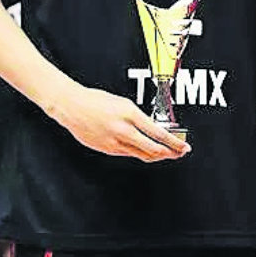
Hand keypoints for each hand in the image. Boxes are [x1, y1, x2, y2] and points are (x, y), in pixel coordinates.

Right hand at [46, 85, 190, 162]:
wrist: (72, 106)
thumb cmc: (95, 100)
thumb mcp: (123, 103)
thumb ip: (138, 118)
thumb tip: (152, 130)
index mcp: (130, 114)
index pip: (159, 134)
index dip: (174, 143)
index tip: (183, 146)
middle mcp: (124, 130)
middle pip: (154, 149)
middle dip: (170, 153)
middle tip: (179, 153)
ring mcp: (115, 142)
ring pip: (142, 155)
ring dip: (156, 156)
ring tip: (165, 154)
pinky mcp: (107, 149)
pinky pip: (128, 154)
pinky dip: (139, 154)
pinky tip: (144, 152)